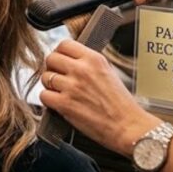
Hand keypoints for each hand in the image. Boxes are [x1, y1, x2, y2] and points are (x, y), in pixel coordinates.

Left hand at [39, 39, 159, 156]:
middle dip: (52, 68)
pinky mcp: (65, 104)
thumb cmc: (122, 104)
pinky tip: (58, 103)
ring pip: (45, 77)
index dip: (60, 53)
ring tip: (60, 92)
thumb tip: (71, 60)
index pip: (64, 44)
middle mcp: (81, 70)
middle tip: (58, 76)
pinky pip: (44, 95)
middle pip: (51, 58)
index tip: (61, 60)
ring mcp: (72, 87)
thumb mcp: (109, 72)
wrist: (128, 127)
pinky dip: (48, 100)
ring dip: (50, 85)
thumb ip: (89, 64)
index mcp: (94, 59)